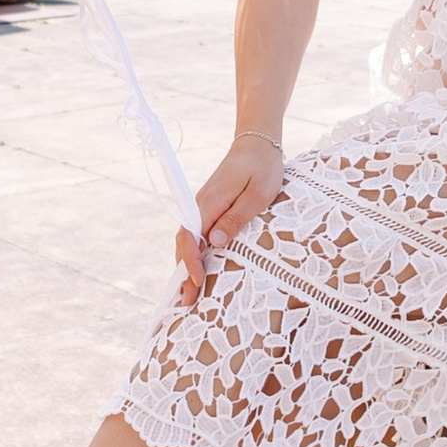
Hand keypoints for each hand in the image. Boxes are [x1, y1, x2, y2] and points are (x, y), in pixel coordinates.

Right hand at [175, 133, 285, 303]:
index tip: (197, 281)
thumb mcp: (258, 194)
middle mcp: (200, 206)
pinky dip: (194, 254)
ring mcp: (203, 207)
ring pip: (188, 240)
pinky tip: (199, 270)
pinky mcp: (210, 209)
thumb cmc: (262, 168)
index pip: (189, 236)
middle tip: (188, 302)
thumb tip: (214, 243)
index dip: (190, 261)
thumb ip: (236, 218)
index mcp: (209, 202)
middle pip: (184, 243)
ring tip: (190, 294)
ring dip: (188, 266)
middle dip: (184, 273)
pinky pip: (197, 234)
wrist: (257, 144)